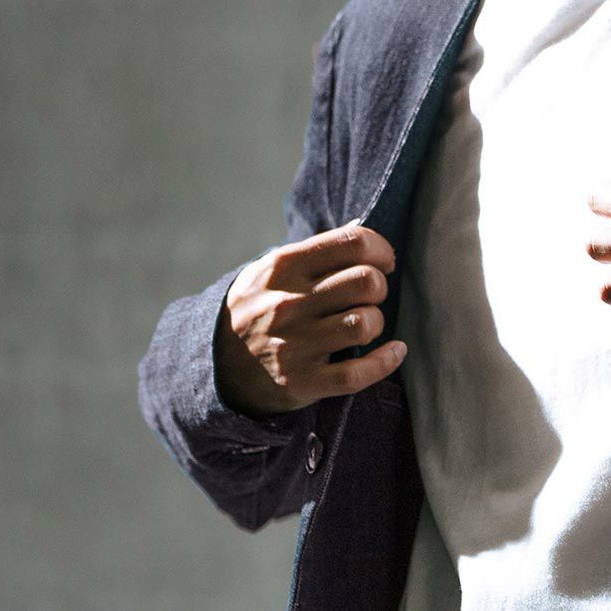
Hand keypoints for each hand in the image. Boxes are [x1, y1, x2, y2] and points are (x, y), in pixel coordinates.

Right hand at [216, 223, 403, 414]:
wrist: (216, 363)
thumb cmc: (259, 307)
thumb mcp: (272, 271)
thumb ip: (315, 252)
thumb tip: (360, 229)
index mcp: (284, 267)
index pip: (353, 242)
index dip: (381, 250)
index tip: (383, 262)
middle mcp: (289, 303)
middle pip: (366, 282)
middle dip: (380, 287)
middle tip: (371, 296)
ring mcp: (295, 344)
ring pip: (364, 324)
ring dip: (377, 322)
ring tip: (366, 323)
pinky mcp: (302, 381)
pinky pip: (358, 374)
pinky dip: (386, 361)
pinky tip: (394, 352)